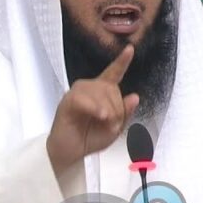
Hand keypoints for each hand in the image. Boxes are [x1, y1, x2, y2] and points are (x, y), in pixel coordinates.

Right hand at [46, 45, 139, 173]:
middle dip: (117, 109)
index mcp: (101, 92)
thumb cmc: (90, 138)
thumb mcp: (115, 129)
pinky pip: (84, 99)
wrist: (70, 152)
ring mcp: (77, 93)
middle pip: (112, 89)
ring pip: (101, 93)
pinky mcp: (67, 102)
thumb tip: (135, 97)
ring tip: (104, 124)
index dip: (122, 61)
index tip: (130, 49)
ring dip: (108, 111)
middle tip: (112, 125)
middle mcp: (89, 88)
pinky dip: (95, 108)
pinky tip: (100, 115)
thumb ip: (125, 113)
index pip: (113, 73)